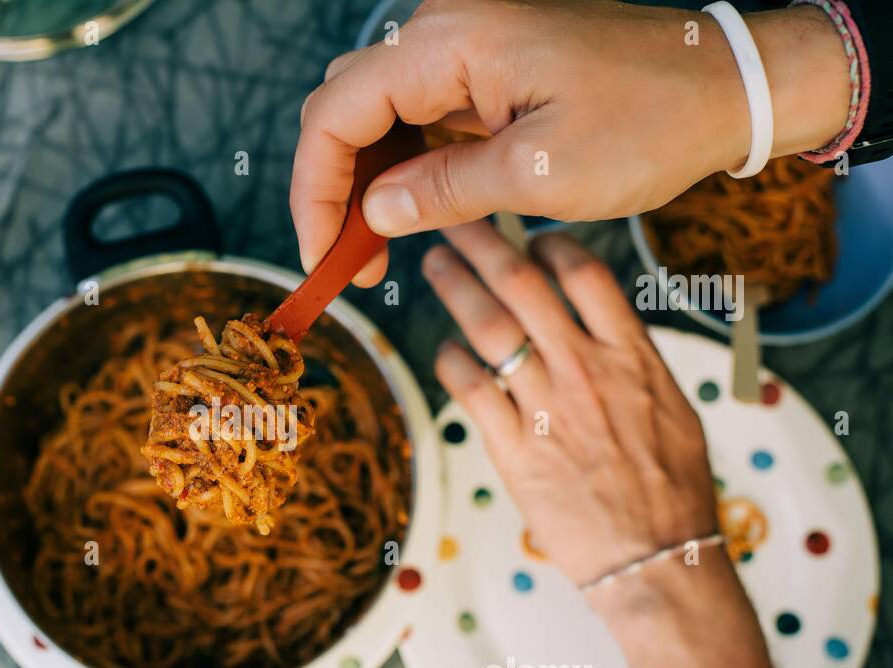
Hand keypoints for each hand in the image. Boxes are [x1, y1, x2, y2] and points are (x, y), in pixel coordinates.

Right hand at [293, 0, 850, 284]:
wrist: (724, 87)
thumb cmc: (651, 120)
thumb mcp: (540, 174)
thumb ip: (443, 192)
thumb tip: (373, 214)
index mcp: (451, 41)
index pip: (337, 113)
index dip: (315, 192)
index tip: (322, 257)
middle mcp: (446, 31)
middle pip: (344, 109)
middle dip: (334, 191)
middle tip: (352, 264)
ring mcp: (464, 48)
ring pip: (374, 116)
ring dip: (366, 185)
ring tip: (376, 251)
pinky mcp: (483, 72)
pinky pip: (416, 118)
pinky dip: (402, 169)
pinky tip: (410, 215)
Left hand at [427, 223, 717, 589]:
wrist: (656, 556)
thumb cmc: (670, 488)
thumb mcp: (673, 407)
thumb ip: (633, 360)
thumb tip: (606, 326)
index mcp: (631, 356)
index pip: (585, 274)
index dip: (549, 243)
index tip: (529, 234)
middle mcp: (586, 371)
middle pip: (523, 286)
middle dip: (482, 244)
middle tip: (455, 222)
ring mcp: (546, 408)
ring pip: (488, 328)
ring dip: (456, 288)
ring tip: (435, 265)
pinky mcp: (514, 450)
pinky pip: (470, 390)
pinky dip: (451, 360)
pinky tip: (445, 349)